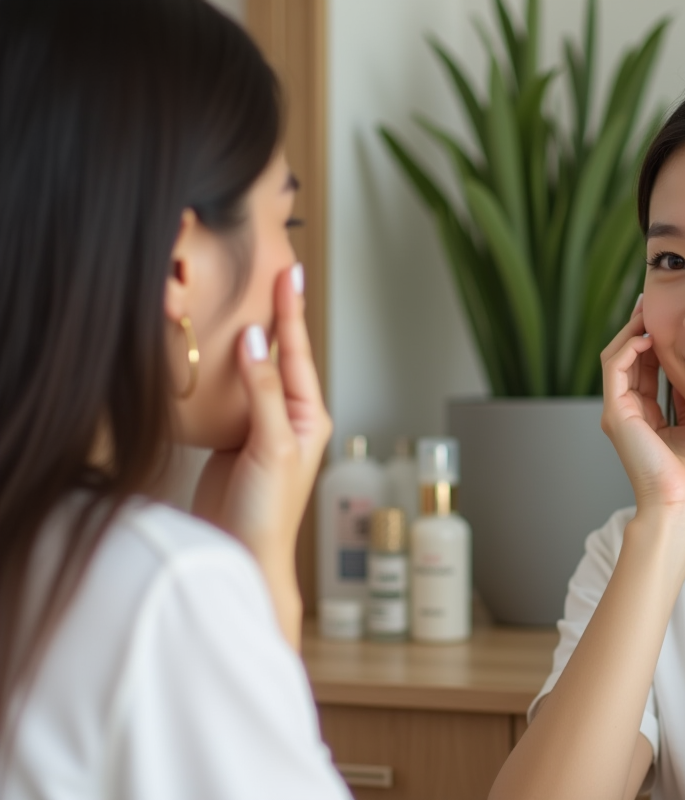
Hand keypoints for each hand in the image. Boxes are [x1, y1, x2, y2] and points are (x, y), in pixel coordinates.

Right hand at [192, 264, 330, 643]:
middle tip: (274, 271)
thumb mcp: (270, 446)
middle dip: (276, 315)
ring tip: (247, 299)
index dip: (290, 312)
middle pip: (280, 356)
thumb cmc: (267, 513)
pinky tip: (218, 349)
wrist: (242, 553)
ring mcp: (261, 426)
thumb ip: (263, 393)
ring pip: (254, 371)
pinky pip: (232, 392)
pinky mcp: (233, 438)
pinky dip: (225, 367)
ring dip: (251, 338)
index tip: (288, 273)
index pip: (297, 353)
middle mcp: (289, 417)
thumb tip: (255, 341)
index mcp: (309, 416)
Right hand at [599, 295, 684, 525]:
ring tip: (648, 309)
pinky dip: (629, 347)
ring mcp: (619, 412)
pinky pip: (615, 369)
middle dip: (641, 327)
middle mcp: (628, 411)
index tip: (672, 316)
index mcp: (645, 415)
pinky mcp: (616, 414)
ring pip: (618, 357)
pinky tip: (648, 334)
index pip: (646, 366)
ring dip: (632, 330)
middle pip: (630, 357)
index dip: (657, 340)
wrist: (683, 505)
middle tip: (655, 301)